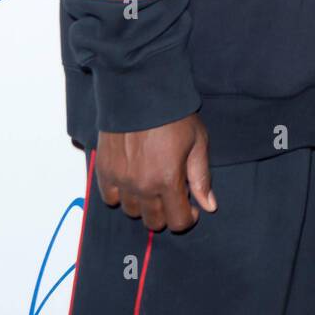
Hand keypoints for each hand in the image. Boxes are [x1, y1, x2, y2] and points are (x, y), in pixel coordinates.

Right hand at [95, 114, 216, 232]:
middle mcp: (142, 185)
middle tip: (171, 193)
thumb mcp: (197, 143)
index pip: (177, 222)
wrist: (140, 91)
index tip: (190, 206)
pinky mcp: (104, 170)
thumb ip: (202, 178)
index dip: (187, 218)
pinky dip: (120, 195)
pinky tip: (131, 181)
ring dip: (144, 204)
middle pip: (153, 222)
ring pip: (131, 211)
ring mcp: (121, 179)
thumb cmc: (173, 115)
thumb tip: (209, 206)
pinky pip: (110, 198)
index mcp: (168, 180)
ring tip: (151, 184)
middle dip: (166, 213)